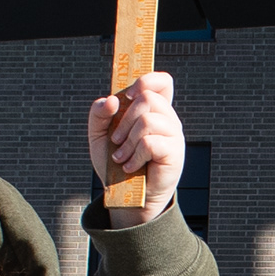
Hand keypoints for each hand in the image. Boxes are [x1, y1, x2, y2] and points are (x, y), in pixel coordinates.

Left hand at [89, 71, 185, 214]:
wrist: (126, 195)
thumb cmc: (116, 163)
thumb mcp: (100, 135)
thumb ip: (99, 114)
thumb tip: (111, 100)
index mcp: (154, 110)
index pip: (163, 82)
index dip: (147, 80)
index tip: (128, 95)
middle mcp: (168, 119)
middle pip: (148, 98)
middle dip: (124, 121)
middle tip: (116, 140)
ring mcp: (174, 135)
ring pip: (147, 120)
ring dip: (127, 142)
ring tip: (121, 157)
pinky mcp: (175, 153)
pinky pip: (150, 142)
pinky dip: (134, 156)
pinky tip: (131, 166)